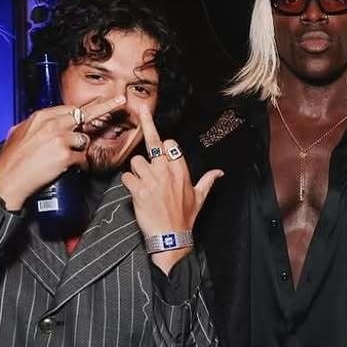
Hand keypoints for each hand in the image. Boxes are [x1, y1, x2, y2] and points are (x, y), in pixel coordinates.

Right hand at [0, 95, 127, 210]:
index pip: (70, 108)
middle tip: (120, 102)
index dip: (87, 107)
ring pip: (84, 139)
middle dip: (103, 108)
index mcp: (40, 117)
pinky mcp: (65, 155)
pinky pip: (82, 158)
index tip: (104, 100)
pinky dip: (79, 165)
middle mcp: (51, 124)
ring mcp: (59, 138)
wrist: (7, 179)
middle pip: (84, 114)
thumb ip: (37, 126)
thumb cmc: (12, 159)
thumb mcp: (19, 133)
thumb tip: (49, 123)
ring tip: (65, 158)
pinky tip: (69, 168)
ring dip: (80, 150)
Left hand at [121, 104, 223, 273]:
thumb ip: (208, 181)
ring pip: (136, 161)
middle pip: (153, 143)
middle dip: (147, 125)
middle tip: (141, 109)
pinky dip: (128, 184)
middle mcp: (168, 172)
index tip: (161, 145)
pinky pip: (127, 177)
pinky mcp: (139, 191)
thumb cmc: (185, 218)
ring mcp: (153, 181)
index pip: (170, 144)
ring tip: (142, 184)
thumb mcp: (200, 198)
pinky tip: (135, 193)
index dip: (164, 145)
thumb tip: (219, 172)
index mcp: (182, 171)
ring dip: (136, 171)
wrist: (171, 237)